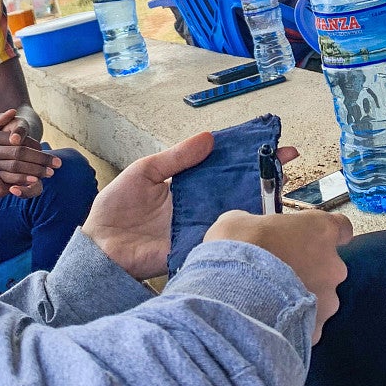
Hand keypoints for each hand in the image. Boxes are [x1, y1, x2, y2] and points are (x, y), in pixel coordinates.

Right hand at [0, 110, 59, 200]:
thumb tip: (14, 111)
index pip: (17, 140)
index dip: (33, 146)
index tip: (47, 150)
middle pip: (19, 154)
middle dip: (39, 160)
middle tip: (56, 164)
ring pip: (14, 167)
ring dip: (33, 172)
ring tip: (48, 174)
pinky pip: (6, 180)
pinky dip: (20, 181)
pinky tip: (32, 183)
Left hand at [81, 135, 302, 279]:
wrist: (99, 243)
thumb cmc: (117, 206)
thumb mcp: (146, 171)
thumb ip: (176, 157)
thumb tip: (209, 138)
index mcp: (188, 184)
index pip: (223, 166)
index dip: (246, 155)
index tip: (270, 143)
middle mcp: (200, 204)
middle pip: (237, 187)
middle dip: (263, 174)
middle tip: (286, 159)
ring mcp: (201, 226)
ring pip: (236, 210)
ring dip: (258, 199)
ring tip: (279, 182)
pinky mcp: (196, 247)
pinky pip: (221, 237)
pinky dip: (238, 228)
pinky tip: (256, 216)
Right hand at [205, 210, 352, 342]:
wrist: (231, 296)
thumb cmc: (239, 249)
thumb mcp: (240, 223)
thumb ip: (260, 228)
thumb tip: (253, 234)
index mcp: (320, 231)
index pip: (341, 228)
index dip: (326, 235)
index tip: (314, 239)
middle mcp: (333, 266)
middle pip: (328, 268)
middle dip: (308, 271)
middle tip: (277, 275)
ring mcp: (328, 301)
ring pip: (319, 300)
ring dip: (300, 299)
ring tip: (269, 304)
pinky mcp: (316, 331)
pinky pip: (306, 326)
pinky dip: (292, 325)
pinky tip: (269, 323)